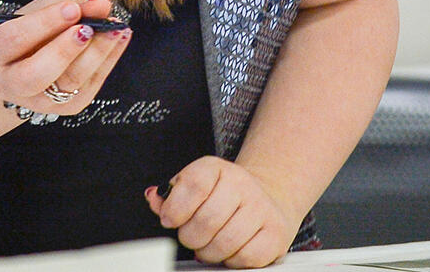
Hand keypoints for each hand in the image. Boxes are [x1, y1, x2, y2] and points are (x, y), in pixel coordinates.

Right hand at [0, 0, 131, 115]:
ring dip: (97, 53)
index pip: (16, 39)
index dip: (45, 23)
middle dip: (65, 49)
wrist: (24, 66)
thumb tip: (101, 2)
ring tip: (115, 28)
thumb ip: (65, 6)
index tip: (72, 8)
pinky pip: (91, 85)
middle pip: (37, 73)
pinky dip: (109, 59)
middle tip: (89, 28)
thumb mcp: (37, 13)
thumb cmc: (28, 33)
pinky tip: (121, 37)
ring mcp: (40, 101)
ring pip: (70, 82)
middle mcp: (11, 83)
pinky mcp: (68, 107)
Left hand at [147, 156, 301, 267]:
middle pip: (206, 221)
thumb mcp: (194, 185)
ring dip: (208, 252)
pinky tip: (229, 250)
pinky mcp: (276, 234)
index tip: (169, 220)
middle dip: (190, 236)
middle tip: (191, 236)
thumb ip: (170, 195)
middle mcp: (243, 185)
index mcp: (217, 168)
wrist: (267, 197)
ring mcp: (263, 209)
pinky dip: (231, 260)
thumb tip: (154, 198)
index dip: (175, 209)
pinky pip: (245, 258)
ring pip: (224, 243)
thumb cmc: (222, 195)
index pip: (193, 186)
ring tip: (208, 245)